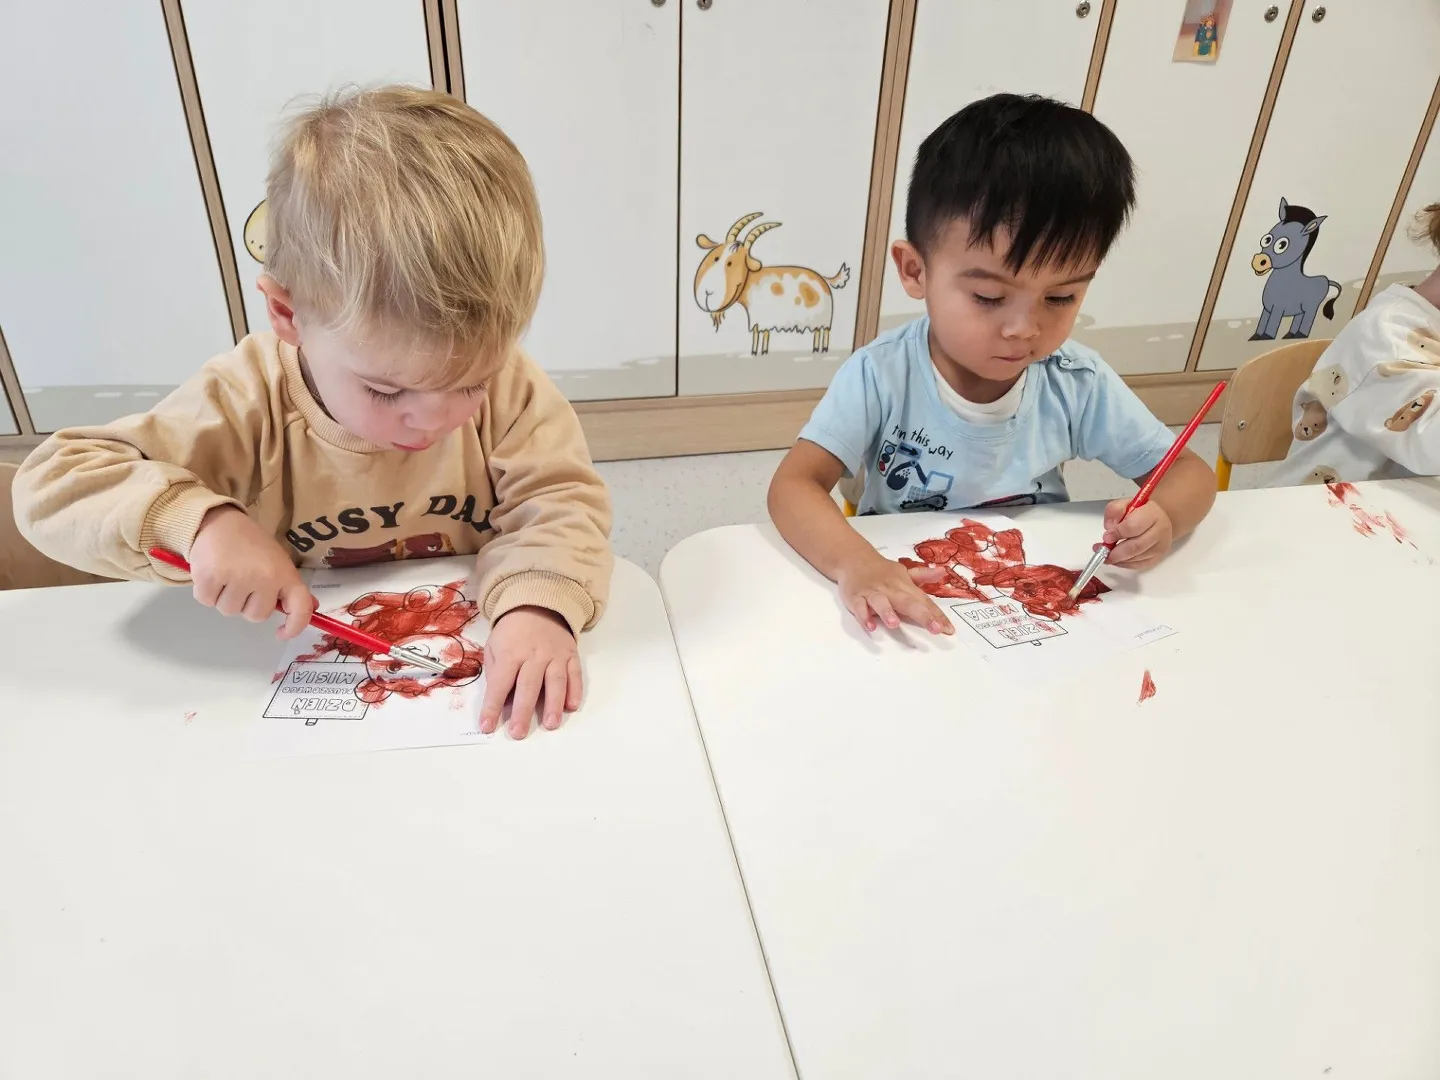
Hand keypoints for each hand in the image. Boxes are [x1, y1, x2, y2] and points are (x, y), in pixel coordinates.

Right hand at [187, 506, 313, 637]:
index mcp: (285, 574)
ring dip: (225, 598)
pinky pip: (207, 602)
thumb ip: (290, 586)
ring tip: (226, 573)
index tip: (281, 633)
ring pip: (230, 611)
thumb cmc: (251, 544)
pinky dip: (206, 592)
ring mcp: (237, 578)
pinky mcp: (210, 577)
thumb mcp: (277, 561)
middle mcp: (264, 578)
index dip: (295, 626)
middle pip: (256, 616)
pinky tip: (211, 572)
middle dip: (247, 604)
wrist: (218, 521)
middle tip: (242, 580)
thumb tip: (311, 607)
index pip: (300, 608)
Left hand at [479, 606, 580, 738]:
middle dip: (523, 712)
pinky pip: (575, 674)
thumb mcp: (494, 646)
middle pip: (528, 686)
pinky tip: (571, 706)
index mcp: (511, 653)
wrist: (538, 605)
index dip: (492, 706)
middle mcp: (534, 655)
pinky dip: (575, 690)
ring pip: (555, 681)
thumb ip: (495, 672)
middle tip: (518, 733)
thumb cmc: (512, 632)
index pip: (500, 683)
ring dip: (553, 704)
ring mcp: (555, 655)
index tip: (487, 726)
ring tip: (550, 725)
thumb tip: (499, 698)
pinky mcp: (571, 655)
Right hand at [836, 553, 954, 635]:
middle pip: (908, 603)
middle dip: (922, 616)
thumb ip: (923, 576)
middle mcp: (890, 589)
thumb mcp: (904, 572)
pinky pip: (859, 607)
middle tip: (935, 628)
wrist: (853, 558)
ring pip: (881, 603)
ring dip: (887, 613)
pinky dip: (863, 616)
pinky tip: (869, 626)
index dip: (937, 615)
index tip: (948, 629)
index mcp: (904, 586)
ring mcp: (872, 593)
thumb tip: (943, 572)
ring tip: (894, 624)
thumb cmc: (881, 571)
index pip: (924, 601)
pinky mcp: (856, 598)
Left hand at [1100, 500, 1173, 568]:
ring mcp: (1160, 547)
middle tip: (1102, 551)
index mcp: (1152, 514)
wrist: (1158, 519)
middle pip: (1136, 546)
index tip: (1106, 537)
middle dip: (1116, 552)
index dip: (1117, 533)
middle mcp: (1160, 531)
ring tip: (1105, 554)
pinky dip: (1123, 564)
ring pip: (1136, 558)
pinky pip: (1138, 565)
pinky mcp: (1157, 558)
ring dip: (1117, 559)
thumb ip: (1114, 511)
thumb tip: (1109, 527)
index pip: (1133, 526)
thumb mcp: (1125, 504)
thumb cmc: (1140, 512)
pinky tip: (1115, 559)